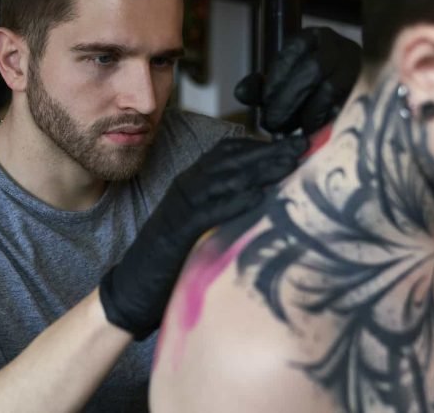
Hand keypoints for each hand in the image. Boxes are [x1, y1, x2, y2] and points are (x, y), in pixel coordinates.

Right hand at [99, 135, 307, 339]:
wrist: (132, 289)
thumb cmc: (171, 258)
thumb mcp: (201, 224)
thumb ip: (224, 207)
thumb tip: (265, 200)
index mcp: (192, 182)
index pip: (228, 151)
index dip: (262, 145)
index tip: (295, 143)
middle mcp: (186, 186)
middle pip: (230, 159)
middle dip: (268, 151)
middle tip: (302, 145)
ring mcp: (179, 207)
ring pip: (222, 178)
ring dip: (258, 169)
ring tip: (289, 164)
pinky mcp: (176, 232)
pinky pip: (207, 212)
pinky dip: (233, 202)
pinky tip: (258, 197)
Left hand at [235, 27, 361, 134]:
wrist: (356, 93)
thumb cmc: (309, 89)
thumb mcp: (281, 83)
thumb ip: (259, 87)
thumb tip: (240, 93)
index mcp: (314, 37)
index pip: (293, 49)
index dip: (277, 76)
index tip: (265, 100)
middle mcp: (338, 46)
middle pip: (313, 69)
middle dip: (288, 99)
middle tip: (273, 122)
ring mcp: (357, 68)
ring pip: (330, 89)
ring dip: (306, 113)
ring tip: (292, 129)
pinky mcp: (368, 91)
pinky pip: (346, 107)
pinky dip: (325, 120)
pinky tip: (312, 130)